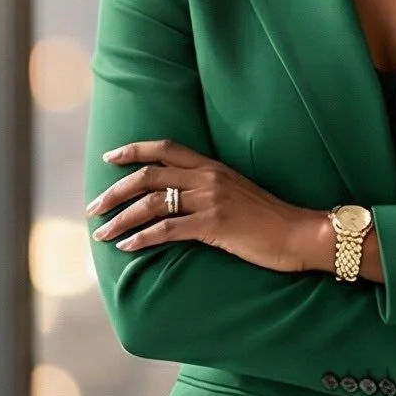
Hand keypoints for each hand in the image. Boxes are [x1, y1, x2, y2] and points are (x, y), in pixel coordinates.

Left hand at [89, 141, 328, 273]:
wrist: (300, 234)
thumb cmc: (272, 219)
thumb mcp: (239, 194)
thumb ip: (210, 190)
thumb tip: (180, 200)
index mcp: (214, 167)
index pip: (166, 148)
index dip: (134, 150)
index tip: (109, 158)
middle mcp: (209, 178)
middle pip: (149, 175)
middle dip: (115, 191)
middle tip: (94, 207)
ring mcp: (212, 200)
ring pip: (152, 203)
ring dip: (121, 218)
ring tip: (103, 232)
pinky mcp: (215, 225)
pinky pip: (168, 229)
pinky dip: (142, 238)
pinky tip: (128, 247)